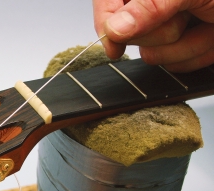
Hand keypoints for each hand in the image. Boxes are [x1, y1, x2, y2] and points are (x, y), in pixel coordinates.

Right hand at [93, 0, 213, 71]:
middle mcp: (152, 6)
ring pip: (153, 55)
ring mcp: (168, 26)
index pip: (107, 3)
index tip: (114, 46)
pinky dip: (198, 53)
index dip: (106, 24)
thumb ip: (150, 5)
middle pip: (130, 34)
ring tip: (207, 20)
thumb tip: (115, 28)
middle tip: (189, 15)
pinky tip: (211, 33)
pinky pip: (175, 65)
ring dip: (187, 43)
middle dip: (164, 30)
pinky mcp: (183, 47)